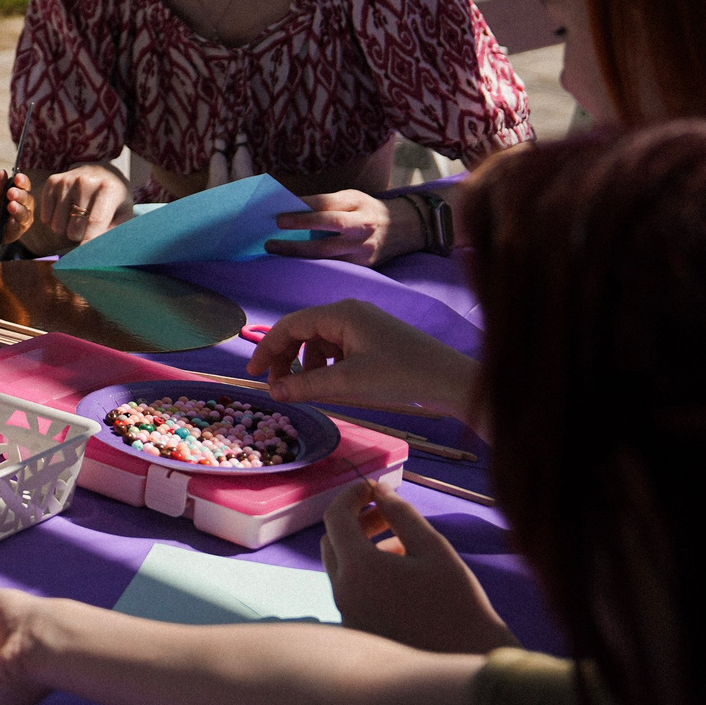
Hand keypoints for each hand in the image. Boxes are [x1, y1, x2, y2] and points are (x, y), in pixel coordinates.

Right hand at [38, 163, 129, 247]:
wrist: (102, 170)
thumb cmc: (114, 198)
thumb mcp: (123, 213)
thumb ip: (113, 233)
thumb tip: (97, 252)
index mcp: (108, 189)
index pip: (96, 221)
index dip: (89, 242)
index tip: (83, 260)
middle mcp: (85, 182)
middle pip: (74, 229)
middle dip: (80, 235)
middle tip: (88, 225)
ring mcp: (66, 181)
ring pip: (57, 225)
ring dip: (66, 228)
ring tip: (78, 217)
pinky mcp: (52, 181)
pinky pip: (46, 217)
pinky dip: (54, 220)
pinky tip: (66, 211)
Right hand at [244, 298, 479, 420]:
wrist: (452, 380)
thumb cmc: (401, 375)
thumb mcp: (348, 383)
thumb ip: (306, 386)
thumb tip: (273, 392)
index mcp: (340, 314)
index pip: (290, 325)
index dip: (268, 349)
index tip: (253, 374)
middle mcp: (349, 312)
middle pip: (303, 330)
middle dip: (286, 358)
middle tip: (276, 386)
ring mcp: (364, 323)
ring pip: (321, 341)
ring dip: (307, 363)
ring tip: (308, 388)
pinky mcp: (376, 337)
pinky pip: (339, 347)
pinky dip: (328, 364)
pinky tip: (334, 382)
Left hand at [269, 190, 415, 265]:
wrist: (407, 228)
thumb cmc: (367, 210)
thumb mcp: (352, 198)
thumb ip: (326, 204)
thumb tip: (290, 208)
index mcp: (357, 203)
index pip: (328, 203)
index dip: (304, 207)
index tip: (279, 212)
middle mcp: (362, 225)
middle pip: (331, 224)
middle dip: (302, 225)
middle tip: (276, 226)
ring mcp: (364, 247)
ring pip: (329, 251)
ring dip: (299, 251)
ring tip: (274, 249)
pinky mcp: (365, 265)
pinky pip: (335, 266)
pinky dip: (312, 264)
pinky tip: (292, 264)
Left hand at [321, 481, 514, 653]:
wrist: (470, 662)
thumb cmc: (459, 603)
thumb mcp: (434, 549)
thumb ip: (402, 513)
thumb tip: (379, 488)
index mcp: (358, 569)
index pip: (335, 518)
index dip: (351, 495)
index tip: (372, 486)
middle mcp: (343, 593)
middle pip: (333, 542)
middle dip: (356, 521)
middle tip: (387, 513)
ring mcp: (346, 615)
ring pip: (341, 568)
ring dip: (362, 547)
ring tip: (401, 543)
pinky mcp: (356, 631)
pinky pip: (350, 591)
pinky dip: (366, 573)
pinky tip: (400, 574)